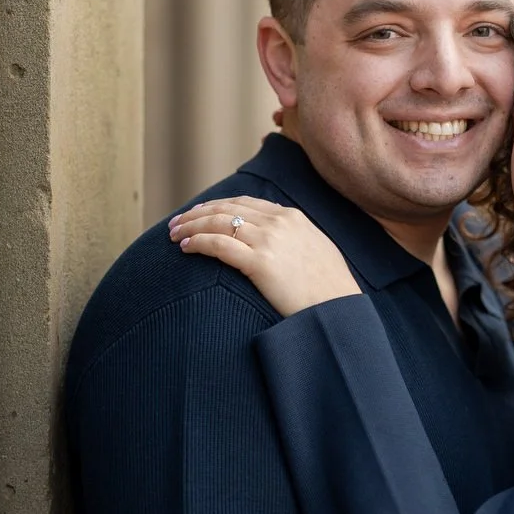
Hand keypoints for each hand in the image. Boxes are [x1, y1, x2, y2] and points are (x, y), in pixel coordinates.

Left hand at [169, 196, 361, 317]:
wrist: (339, 310)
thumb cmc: (330, 290)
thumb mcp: (316, 252)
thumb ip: (295, 240)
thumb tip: (278, 244)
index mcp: (291, 217)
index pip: (245, 203)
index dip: (218, 206)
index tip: (200, 213)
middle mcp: (278, 222)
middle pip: (226, 209)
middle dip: (197, 214)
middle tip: (177, 222)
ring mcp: (269, 240)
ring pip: (217, 223)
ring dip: (191, 226)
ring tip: (174, 235)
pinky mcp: (260, 262)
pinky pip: (219, 245)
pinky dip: (198, 243)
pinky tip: (186, 248)